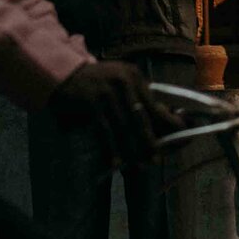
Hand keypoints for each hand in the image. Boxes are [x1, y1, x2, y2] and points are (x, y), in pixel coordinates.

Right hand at [47, 60, 179, 161]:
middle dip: (150, 141)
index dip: (167, 122)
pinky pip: (105, 132)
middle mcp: (122, 82)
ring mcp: (106, 92)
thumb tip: (164, 117)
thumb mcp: (119, 80)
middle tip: (157, 158)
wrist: (61, 73)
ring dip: (132, 150)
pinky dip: (111, 149)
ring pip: (124, 128)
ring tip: (140, 165)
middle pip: (141, 118)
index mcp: (133, 76)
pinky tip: (116, 162)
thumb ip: (138, 95)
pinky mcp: (91, 104)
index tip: (177, 137)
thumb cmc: (95, 81)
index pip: (153, 104)